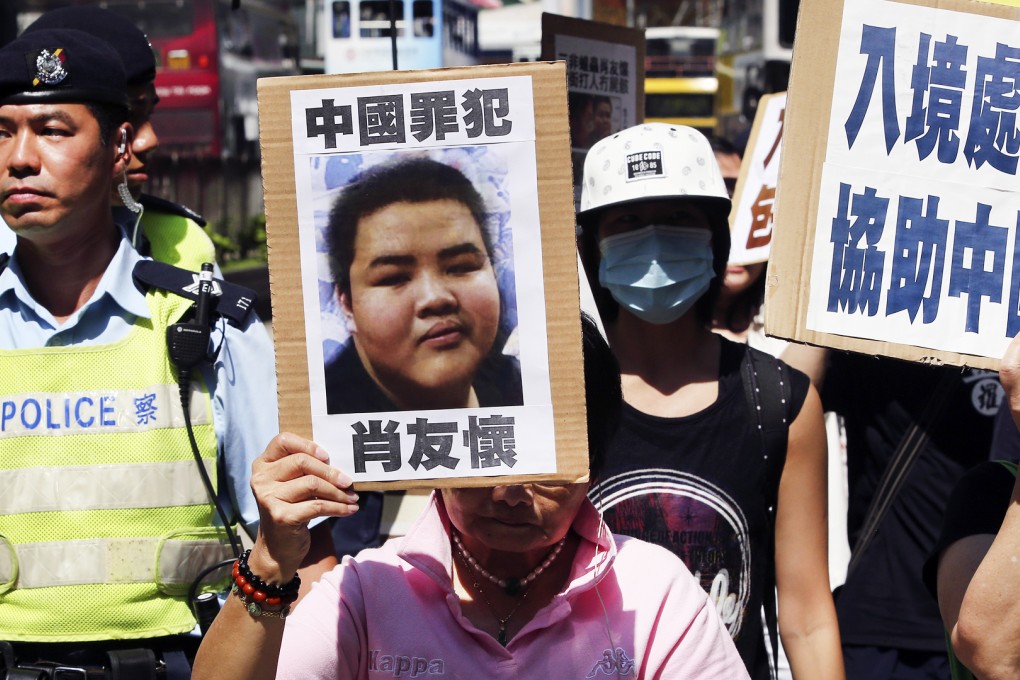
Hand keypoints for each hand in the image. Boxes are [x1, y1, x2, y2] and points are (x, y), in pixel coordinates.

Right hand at [248, 433, 357, 580]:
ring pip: (312, 484)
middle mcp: (261, 479)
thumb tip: (341, 463)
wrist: (278, 548)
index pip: (283, 440)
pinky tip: (349, 510)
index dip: (307, 445)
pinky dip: (338, 507)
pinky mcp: (281, 516)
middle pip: (302, 462)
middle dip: (331, 472)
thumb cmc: (291, 508)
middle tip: (348, 482)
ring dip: (338, 492)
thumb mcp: (292, 485)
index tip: (327, 457)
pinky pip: (317, 506)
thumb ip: (305, 469)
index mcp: (263, 464)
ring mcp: (268, 498)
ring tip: (352, 498)